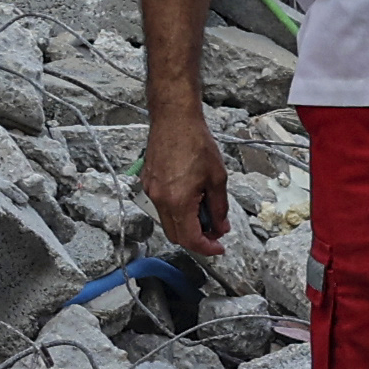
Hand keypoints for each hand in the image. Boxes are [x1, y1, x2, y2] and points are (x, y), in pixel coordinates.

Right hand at [140, 112, 232, 258]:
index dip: (207, 248)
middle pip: (176, 236)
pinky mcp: (147, 183)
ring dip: (186, 225)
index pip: (190, 239)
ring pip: (168, 222)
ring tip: (204, 211)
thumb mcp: (217, 178)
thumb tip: (221, 227)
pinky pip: (161, 207)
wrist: (174, 119)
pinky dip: (176, 211)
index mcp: (178, 201)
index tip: (219, 247)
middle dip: (197, 239)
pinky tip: (191, 198)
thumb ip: (219, 208)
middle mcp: (160, 200)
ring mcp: (151, 191)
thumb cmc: (196, 142)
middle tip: (214, 231)